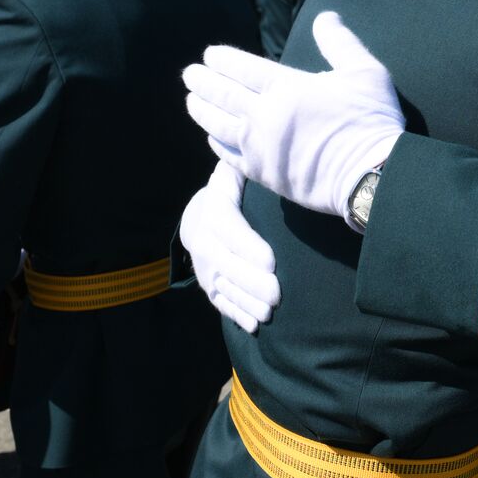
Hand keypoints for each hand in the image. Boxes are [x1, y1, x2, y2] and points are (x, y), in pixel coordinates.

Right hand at [179, 162, 279, 333]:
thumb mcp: (232, 174)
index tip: (272, 262)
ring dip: (246, 302)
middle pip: (225, 264)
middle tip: (277, 294)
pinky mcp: (208, 283)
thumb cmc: (231, 191)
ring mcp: (204, 266)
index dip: (248, 247)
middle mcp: (203, 241)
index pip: (228, 230)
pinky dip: (236, 314)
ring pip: (223, 286)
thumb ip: (242, 167)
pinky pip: (219, 301)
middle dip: (251, 281)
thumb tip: (252, 152)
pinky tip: (253, 325)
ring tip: (269, 312)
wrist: (200, 215)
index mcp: (212, 211)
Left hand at [184, 10, 404, 228]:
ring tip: (191, 101)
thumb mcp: (365, 71)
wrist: (372, 176)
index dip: (222, 59)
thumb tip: (324, 17)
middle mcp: (266, 115)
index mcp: (287, 87)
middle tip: (188, 74)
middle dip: (203, 82)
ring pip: (219, 125)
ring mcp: (261, 147)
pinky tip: (211, 138)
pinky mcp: (265, 175)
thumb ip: (340, 42)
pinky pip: (230, 157)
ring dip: (202, 111)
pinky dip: (216, 145)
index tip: (209, 54)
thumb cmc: (371, 120)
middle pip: (224, 94)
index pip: (243, 68)